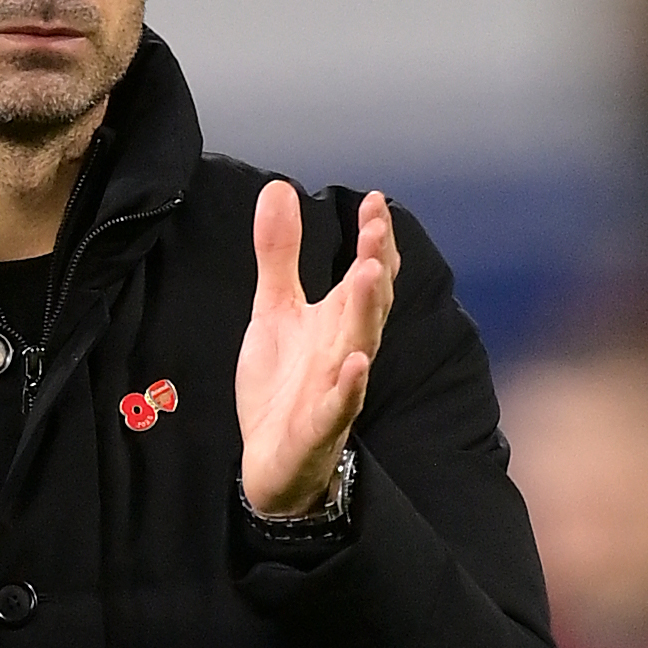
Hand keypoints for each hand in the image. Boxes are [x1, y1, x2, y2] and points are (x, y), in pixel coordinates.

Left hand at [237, 182, 397, 516]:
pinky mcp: (319, 425)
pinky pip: (339, 405)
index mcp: (337, 321)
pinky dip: (349, 386)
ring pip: (359, 347)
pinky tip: (355, 364)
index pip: (366, 274)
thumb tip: (278, 189)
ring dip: (366, 312)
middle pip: (369, 304)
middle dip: (375, 266)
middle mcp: (345, 349)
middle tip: (376, 230)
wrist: (271, 459)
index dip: (373, 239)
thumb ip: (278, 254)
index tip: (374, 201)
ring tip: (369, 275)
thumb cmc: (283, 383)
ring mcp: (336, 388)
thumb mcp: (273, 310)